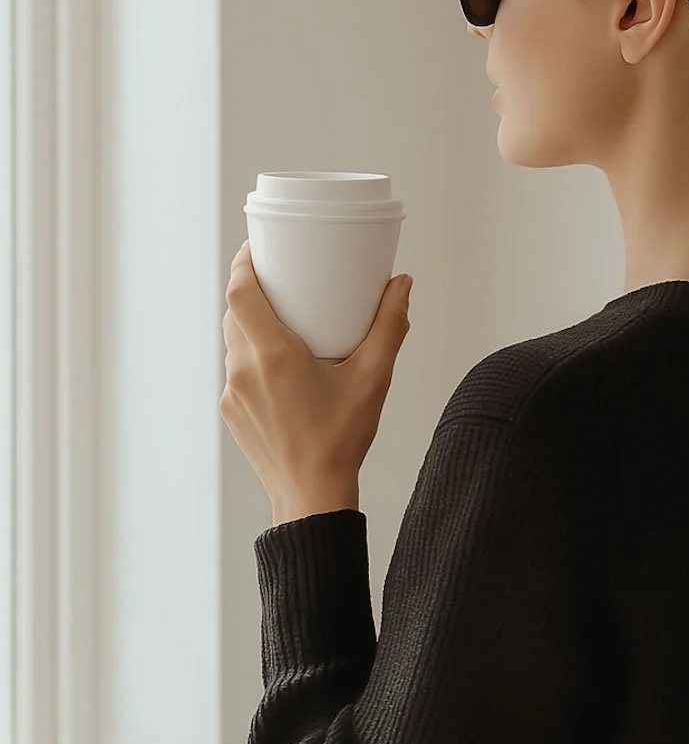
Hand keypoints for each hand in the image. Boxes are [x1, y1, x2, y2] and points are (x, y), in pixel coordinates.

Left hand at [220, 241, 412, 518]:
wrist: (311, 497)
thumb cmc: (342, 438)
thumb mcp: (374, 378)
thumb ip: (390, 326)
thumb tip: (401, 284)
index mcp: (273, 355)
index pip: (239, 292)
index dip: (242, 263)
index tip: (255, 246)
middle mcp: (244, 370)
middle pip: (233, 311)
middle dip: (250, 287)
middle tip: (277, 273)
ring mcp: (232, 393)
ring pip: (232, 340)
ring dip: (249, 320)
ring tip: (279, 312)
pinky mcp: (231, 411)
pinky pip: (236, 368)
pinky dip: (251, 353)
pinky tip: (277, 359)